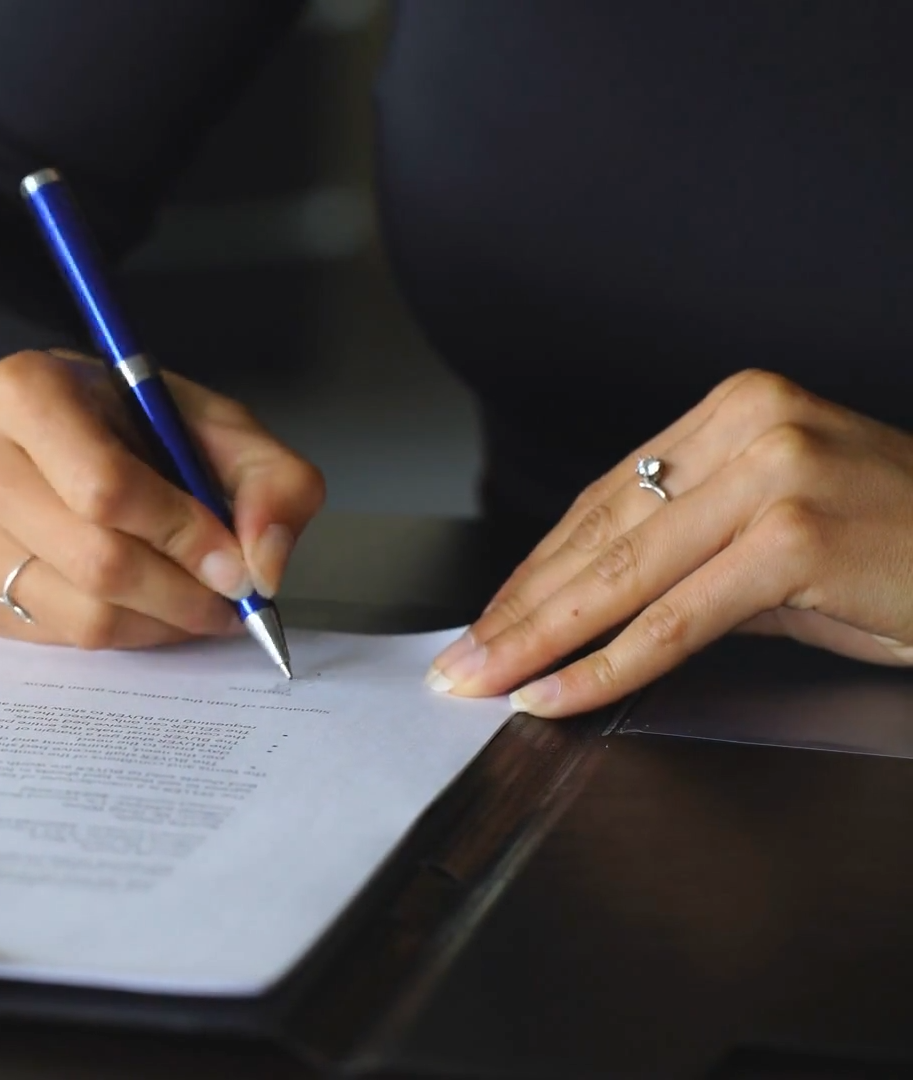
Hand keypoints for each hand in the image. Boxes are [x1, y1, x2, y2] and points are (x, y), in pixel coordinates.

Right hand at [0, 350, 324, 648]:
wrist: (56, 441)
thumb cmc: (137, 428)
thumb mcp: (217, 427)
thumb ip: (270, 481)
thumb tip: (263, 565)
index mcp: (24, 389)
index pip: (103, 487)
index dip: (182, 534)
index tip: (235, 563)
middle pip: (94, 560)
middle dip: (181, 592)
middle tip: (229, 599)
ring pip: (80, 614)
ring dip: (160, 622)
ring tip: (195, 601)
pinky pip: (58, 639)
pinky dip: (122, 635)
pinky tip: (143, 604)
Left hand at [426, 370, 912, 716]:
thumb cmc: (910, 553)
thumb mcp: (789, 535)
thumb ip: (693, 553)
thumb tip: (591, 604)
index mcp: (738, 411)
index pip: (605, 501)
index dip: (533, 570)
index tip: (484, 618)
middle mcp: (750, 425)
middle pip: (600, 536)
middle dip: (518, 609)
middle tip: (457, 662)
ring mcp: (775, 475)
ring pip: (622, 576)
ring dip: (538, 639)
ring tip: (482, 681)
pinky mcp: (796, 537)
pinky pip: (674, 619)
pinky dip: (606, 664)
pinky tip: (555, 692)